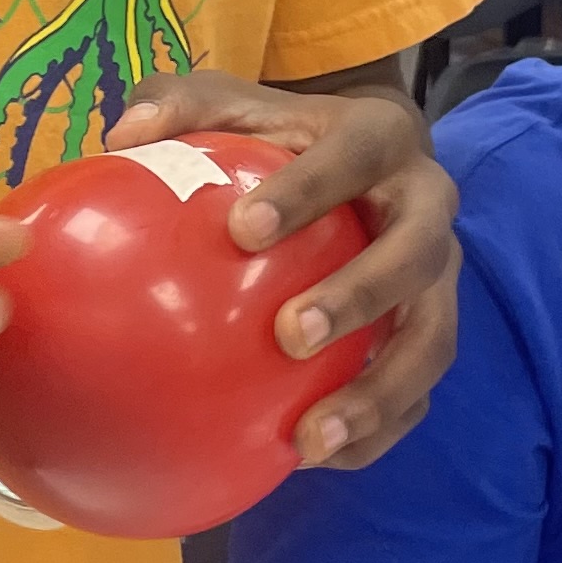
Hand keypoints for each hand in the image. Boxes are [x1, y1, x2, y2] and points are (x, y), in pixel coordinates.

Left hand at [106, 70, 458, 469]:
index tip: (244, 231)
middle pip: (416, 255)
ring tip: (311, 438)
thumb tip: (121, 136)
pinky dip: (376, 432)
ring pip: (432, 340)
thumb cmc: (281, 135)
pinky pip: (419, 393)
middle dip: (361, 296)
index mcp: (383, 137)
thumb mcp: (232, 103)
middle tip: (290, 336)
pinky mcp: (433, 331)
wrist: (368, 160)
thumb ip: (181, 105)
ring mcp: (440, 277)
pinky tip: (312, 459)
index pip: (355, 158)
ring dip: (379, 393)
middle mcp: (429, 207)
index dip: (309, 192)